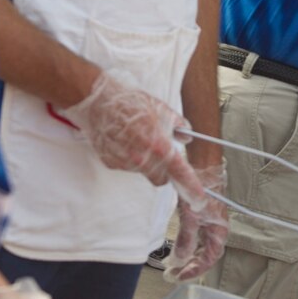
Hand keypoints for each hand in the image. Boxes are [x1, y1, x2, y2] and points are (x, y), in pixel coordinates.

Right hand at [60, 71, 211, 211]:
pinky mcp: (111, 163)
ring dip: (146, 162)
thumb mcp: (160, 108)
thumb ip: (178, 125)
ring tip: (136, 138)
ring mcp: (125, 163)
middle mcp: (142, 159)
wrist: (97, 101)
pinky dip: (129, 158)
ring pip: (143, 172)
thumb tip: (187, 136)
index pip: (180, 172)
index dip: (191, 186)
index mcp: (158, 146)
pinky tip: (124, 141)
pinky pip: (127, 167)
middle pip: (161, 179)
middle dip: (165, 171)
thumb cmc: (129, 103)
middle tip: (161, 154)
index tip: (199, 197)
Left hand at [167, 161, 228, 281]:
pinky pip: (195, 235)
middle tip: (172, 273)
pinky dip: (185, 243)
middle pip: (204, 255)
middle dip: (188, 265)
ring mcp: (209, 222)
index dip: (194, 271)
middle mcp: (216, 229)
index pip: (209, 260)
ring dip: (186, 255)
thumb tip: (178, 260)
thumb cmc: (202, 189)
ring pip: (199, 246)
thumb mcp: (191, 217)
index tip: (178, 276)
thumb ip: (185, 241)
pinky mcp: (202, 214)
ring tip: (171, 262)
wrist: (203, 166)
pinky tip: (176, 244)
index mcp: (219, 232)